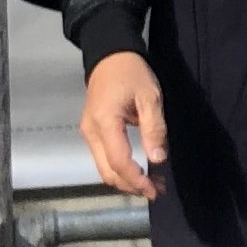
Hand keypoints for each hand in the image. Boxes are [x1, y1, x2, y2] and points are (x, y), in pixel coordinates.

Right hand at [82, 49, 164, 201]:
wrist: (109, 55)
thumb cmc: (131, 73)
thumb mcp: (149, 96)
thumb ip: (154, 128)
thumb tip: (158, 159)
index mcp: (104, 123)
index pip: (119, 162)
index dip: (137, 180)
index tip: (155, 190)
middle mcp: (91, 132)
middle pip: (107, 172)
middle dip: (131, 186)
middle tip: (156, 192)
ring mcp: (88, 133)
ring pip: (103, 169)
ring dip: (126, 180)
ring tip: (151, 184)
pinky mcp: (92, 132)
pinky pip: (103, 159)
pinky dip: (120, 169)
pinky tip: (138, 170)